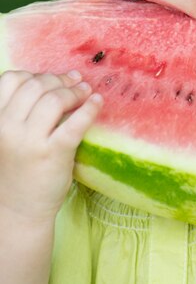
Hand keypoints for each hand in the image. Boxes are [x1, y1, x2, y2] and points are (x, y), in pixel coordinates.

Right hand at [0, 70, 102, 221]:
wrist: (18, 211)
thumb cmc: (16, 169)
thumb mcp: (7, 135)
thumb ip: (20, 111)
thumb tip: (55, 81)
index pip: (12, 80)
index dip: (36, 74)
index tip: (53, 80)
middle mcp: (7, 128)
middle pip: (36, 85)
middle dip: (59, 80)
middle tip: (76, 82)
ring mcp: (30, 141)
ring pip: (55, 99)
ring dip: (75, 91)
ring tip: (86, 92)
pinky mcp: (54, 153)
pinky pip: (75, 122)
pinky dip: (90, 108)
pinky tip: (97, 102)